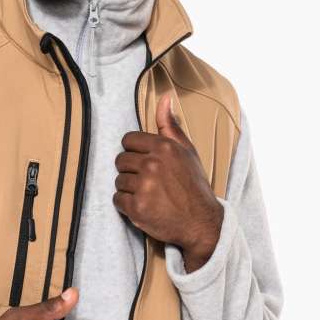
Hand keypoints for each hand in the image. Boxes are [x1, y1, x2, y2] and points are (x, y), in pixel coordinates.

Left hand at [113, 93, 223, 271]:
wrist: (201, 222)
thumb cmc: (193, 185)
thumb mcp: (187, 151)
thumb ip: (170, 125)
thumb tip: (164, 97)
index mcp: (164, 148)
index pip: (128, 140)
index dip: (135, 152)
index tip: (145, 163)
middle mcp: (152, 165)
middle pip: (120, 160)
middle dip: (131, 171)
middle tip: (148, 181)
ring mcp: (144, 187)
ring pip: (118, 181)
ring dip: (129, 189)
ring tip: (148, 195)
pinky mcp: (137, 208)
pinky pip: (117, 200)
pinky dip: (127, 205)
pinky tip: (144, 206)